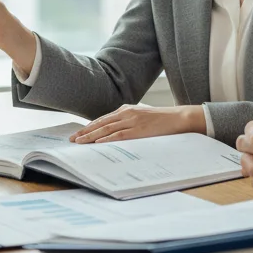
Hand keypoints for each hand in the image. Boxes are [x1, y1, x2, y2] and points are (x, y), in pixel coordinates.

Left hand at [70, 105, 206, 143]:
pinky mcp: (138, 130)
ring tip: (79, 143)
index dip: (89, 127)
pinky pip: (119, 135)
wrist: (179, 118)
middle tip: (72, 140)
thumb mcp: (142, 117)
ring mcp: (132, 121)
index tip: (78, 134)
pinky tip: (97, 143)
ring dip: (91, 136)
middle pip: (101, 123)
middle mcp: (126, 113)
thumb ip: (129, 122)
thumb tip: (115, 133)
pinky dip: (106, 139)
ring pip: (106, 129)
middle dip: (85, 132)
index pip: (103, 119)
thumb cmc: (162, 120)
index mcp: (126, 109)